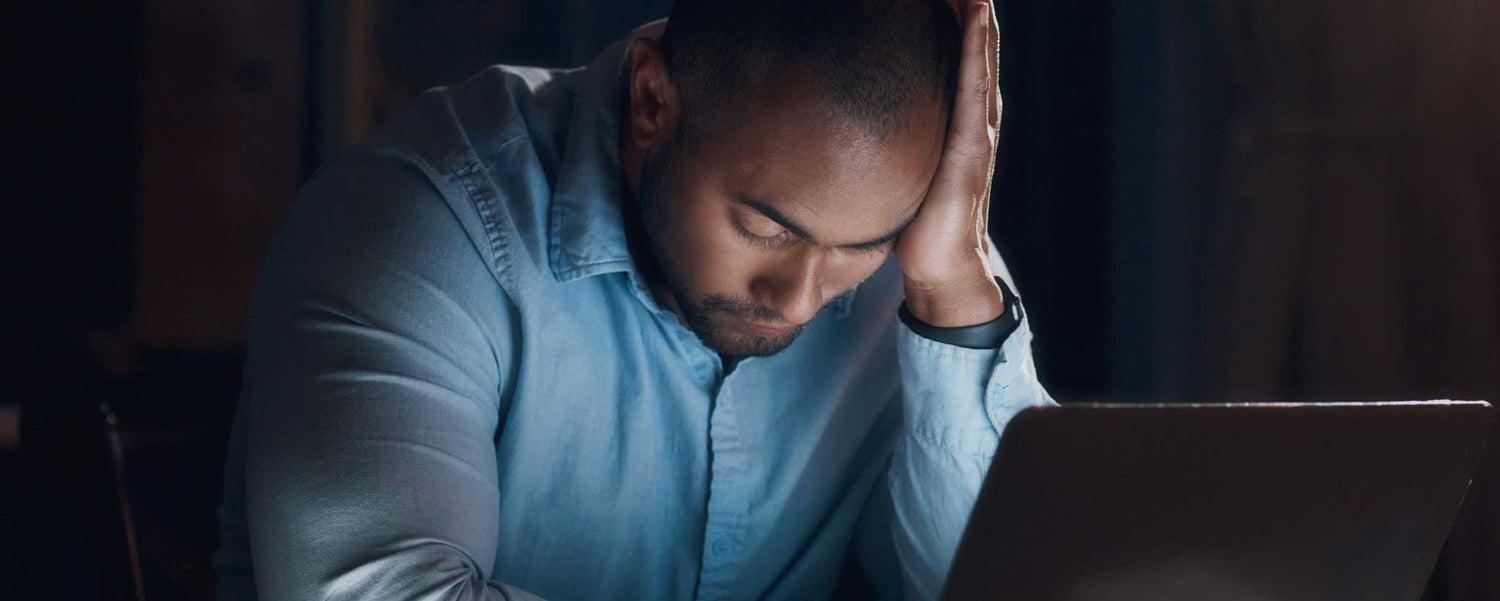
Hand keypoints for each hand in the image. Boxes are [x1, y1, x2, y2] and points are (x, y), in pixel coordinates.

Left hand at [894, 0, 1004, 326]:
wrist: (940, 268)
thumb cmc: (919, 221)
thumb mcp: (904, 167)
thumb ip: (896, 141)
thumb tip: (855, 118)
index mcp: (959, 122)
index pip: (961, 57)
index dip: (958, 18)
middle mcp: (975, 119)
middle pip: (978, 49)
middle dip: (972, 8)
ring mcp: (977, 132)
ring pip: (982, 58)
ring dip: (980, 17)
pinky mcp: (972, 150)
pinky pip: (973, 90)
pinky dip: (977, 51)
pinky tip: (976, 19)